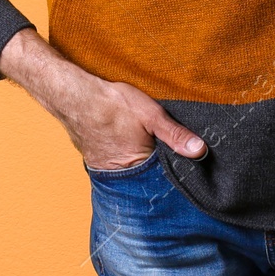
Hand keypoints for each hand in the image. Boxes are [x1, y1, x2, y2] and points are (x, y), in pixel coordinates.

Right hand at [63, 75, 207, 170]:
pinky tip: (128, 145)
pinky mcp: (96, 163)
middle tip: (165, 152)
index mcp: (138, 167)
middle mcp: (121, 176)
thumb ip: (175, 134)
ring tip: (145, 147)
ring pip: (132, 173)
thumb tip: (200, 150)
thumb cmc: (113, 104)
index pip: (164, 179)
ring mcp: (106, 171)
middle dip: (158, 169)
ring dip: (141, 165)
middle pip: (148, 178)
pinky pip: (117, 167)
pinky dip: (125, 159)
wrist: (74, 96)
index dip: (175, 170)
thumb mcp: (151, 114)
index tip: (187, 165)